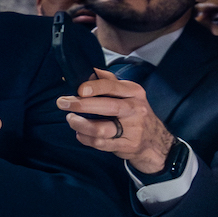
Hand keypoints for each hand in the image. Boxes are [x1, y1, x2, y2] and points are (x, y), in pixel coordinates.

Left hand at [60, 69, 176, 172]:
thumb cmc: (134, 112)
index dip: (95, 87)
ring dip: (80, 124)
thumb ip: (108, 82)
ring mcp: (133, 129)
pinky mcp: (127, 146)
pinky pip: (100, 143)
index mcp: (134, 92)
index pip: (113, 86)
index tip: (79, 89)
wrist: (155, 141)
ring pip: (101, 129)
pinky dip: (85, 138)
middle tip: (62, 103)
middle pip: (107, 107)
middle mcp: (135, 109)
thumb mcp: (128, 94)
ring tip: (70, 119)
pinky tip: (80, 134)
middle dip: (81, 105)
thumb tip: (84, 70)